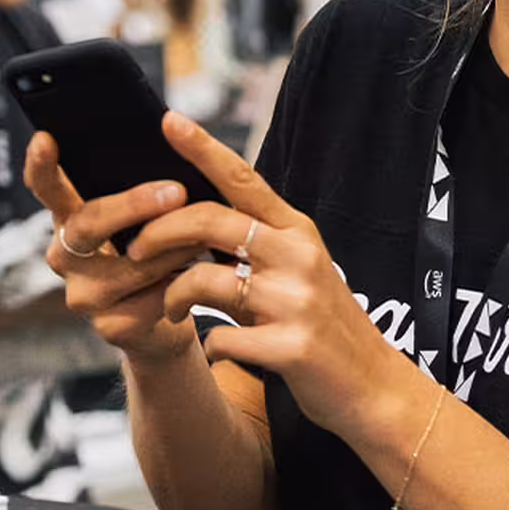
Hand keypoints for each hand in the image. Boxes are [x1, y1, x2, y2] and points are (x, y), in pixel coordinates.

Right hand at [24, 133, 207, 361]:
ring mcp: (82, 294)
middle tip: (176, 192)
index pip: (46, 188)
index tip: (46, 138)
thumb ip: (139, 192)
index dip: (41, 165)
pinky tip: (198, 277)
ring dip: (172, 249)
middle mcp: (65, 256)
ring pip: (128, 266)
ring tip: (205, 234)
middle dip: (133, 206)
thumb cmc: (155, 254)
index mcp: (70, 219)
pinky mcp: (109, 327)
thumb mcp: (142, 220)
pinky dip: (179, 285)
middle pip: (87, 225)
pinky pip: (150, 299)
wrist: (166, 317)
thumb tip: (172, 143)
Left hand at [118, 111, 411, 435]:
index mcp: (298, 233)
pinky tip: (217, 353)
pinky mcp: (291, 347)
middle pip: (211, 221)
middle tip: (133, 250)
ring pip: (203, 281)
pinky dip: (209, 347)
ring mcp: (297, 302)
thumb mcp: (297, 274)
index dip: (203, 148)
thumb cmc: (323, 329)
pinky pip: (219, 338)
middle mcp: (299, 257)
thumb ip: (254, 247)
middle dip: (159, 232)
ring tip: (170, 311)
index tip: (168, 120)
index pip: (244, 180)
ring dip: (172, 297)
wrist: (375, 390)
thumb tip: (191, 219)